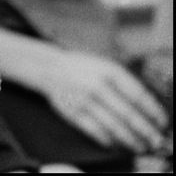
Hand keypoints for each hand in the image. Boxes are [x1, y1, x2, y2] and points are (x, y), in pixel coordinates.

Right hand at [41, 50, 169, 153]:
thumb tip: (149, 106)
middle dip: (145, 131)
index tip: (162, 122)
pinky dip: (107, 140)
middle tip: (155, 141)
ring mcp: (84, 100)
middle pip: (128, 114)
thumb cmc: (83, 68)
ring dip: (129, 139)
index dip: (153, 112)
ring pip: (113, 126)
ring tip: (139, 146)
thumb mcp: (105, 65)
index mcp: (109, 72)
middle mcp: (97, 86)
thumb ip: (126, 82)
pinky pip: (94, 131)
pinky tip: (116, 144)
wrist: (49, 68)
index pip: (138, 95)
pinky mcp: (72, 113)